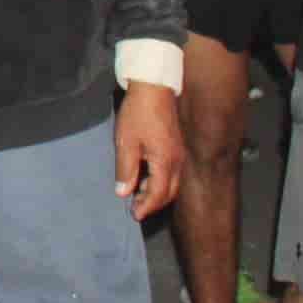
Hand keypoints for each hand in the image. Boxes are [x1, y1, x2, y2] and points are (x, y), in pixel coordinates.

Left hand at [113, 82, 185, 220]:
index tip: (134, 215)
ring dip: (156, 192)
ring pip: (172, 183)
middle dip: (153, 203)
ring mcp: (179, 153)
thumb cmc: (138, 113)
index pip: (158, 194)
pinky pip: (172, 172)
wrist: (153, 88)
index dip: (146, 207)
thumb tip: (123, 192)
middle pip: (169, 192)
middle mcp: (177, 161)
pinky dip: (160, 180)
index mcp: (165, 162)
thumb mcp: (125, 143)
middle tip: (135, 208)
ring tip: (137, 193)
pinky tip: (144, 176)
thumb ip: (125, 170)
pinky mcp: (176, 146)